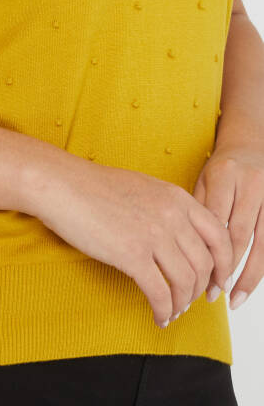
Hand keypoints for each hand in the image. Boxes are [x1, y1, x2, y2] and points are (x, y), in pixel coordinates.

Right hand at [27, 156, 233, 327]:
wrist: (62, 185)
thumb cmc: (94, 187)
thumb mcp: (143, 188)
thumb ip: (167, 208)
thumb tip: (180, 238)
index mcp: (176, 197)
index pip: (218, 235)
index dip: (223, 264)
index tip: (216, 281)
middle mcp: (171, 215)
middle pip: (204, 264)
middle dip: (201, 289)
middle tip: (191, 301)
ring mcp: (153, 235)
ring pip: (185, 282)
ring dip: (181, 303)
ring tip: (172, 311)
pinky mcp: (132, 255)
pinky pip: (160, 293)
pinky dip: (163, 311)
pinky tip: (158, 316)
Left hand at [193, 121, 263, 309]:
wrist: (250, 145)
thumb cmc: (220, 169)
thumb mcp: (203, 181)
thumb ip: (197, 211)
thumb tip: (186, 253)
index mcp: (224, 174)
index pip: (216, 221)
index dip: (207, 252)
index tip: (197, 277)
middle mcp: (251, 184)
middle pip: (240, 234)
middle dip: (226, 268)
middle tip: (212, 293)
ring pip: (262, 243)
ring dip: (248, 274)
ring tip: (234, 298)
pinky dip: (261, 265)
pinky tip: (249, 283)